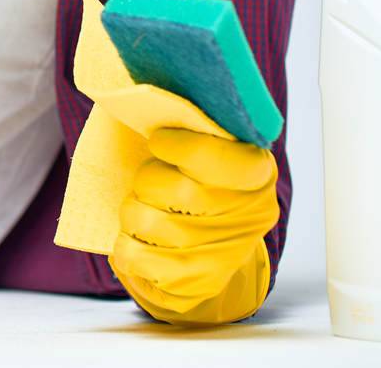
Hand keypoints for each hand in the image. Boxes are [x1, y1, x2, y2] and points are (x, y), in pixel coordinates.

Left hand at [109, 127, 279, 324]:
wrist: (213, 248)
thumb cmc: (201, 180)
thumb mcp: (211, 146)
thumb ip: (190, 125)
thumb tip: (138, 96)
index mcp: (257, 172)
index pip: (215, 156)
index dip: (177, 146)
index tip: (158, 141)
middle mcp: (249, 216)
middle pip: (175, 190)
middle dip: (147, 179)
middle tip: (149, 180)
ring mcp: (225, 255)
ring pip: (148, 221)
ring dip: (132, 210)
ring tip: (144, 208)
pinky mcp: (197, 283)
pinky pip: (134, 257)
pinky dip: (124, 245)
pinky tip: (137, 237)